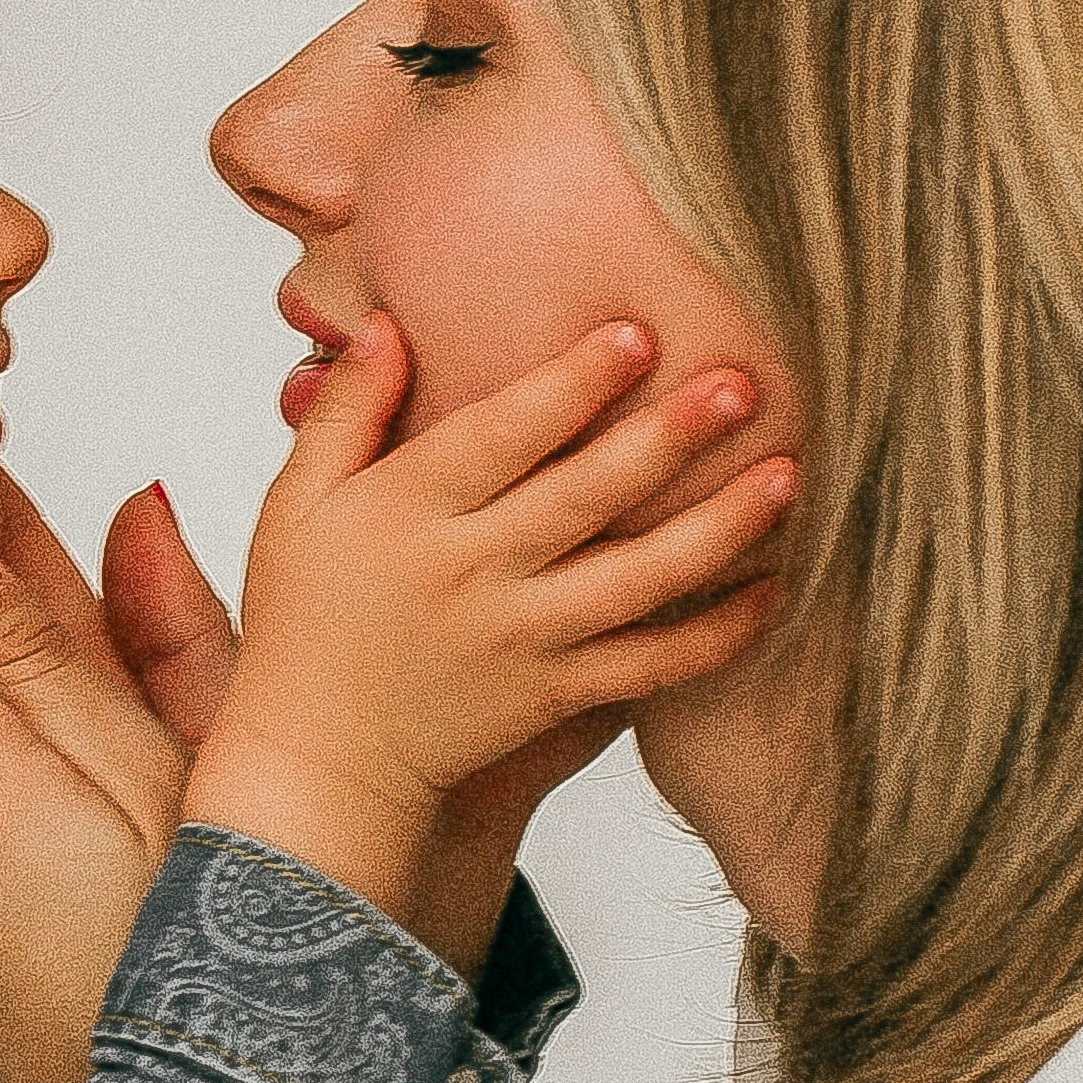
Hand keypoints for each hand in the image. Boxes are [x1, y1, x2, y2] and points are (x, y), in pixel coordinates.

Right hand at [184, 316, 793, 936]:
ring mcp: (521, 641)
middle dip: (670, 436)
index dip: (572, 384)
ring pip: (637, 580)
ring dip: (718, 527)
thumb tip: (390, 321)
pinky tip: (773, 591)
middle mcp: (471, 576)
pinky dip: (715, 635)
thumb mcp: (296, 504)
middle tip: (744, 383)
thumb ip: (347, 411)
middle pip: (586, 496)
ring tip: (787, 475)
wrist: (319, 760)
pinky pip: (650, 666)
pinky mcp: (554, 695)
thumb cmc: (306, 621)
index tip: (637, 332)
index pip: (501, 436)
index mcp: (408, 514)